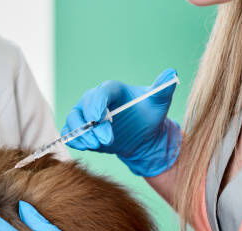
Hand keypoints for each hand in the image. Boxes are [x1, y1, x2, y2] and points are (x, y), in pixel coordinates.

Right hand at [63, 68, 181, 176]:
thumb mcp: (159, 102)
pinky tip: (84, 147)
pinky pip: (70, 132)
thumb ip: (162, 89)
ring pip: (73, 120)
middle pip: (84, 107)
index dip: (97, 104)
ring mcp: (85, 115)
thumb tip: (171, 73)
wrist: (141, 135)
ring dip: (81, 133)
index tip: (100, 118)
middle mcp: (94, 100)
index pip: (100, 92)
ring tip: (95, 145)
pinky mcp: (81, 130)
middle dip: (91, 124)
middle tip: (104, 140)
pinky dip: (73, 139)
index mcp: (111, 90)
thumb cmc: (149, 115)